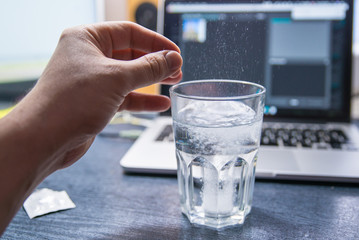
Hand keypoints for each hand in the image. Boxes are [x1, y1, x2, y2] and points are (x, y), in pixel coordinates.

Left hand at [8, 21, 182, 169]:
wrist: (45, 138)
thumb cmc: (72, 101)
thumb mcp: (117, 79)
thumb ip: (149, 68)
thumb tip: (173, 59)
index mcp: (87, 38)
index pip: (129, 32)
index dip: (156, 42)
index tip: (175, 53)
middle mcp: (88, 56)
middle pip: (130, 54)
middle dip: (155, 62)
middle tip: (177, 70)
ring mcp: (92, 79)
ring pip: (129, 76)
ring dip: (152, 81)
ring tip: (174, 83)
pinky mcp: (95, 101)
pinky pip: (124, 95)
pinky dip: (142, 99)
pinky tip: (160, 104)